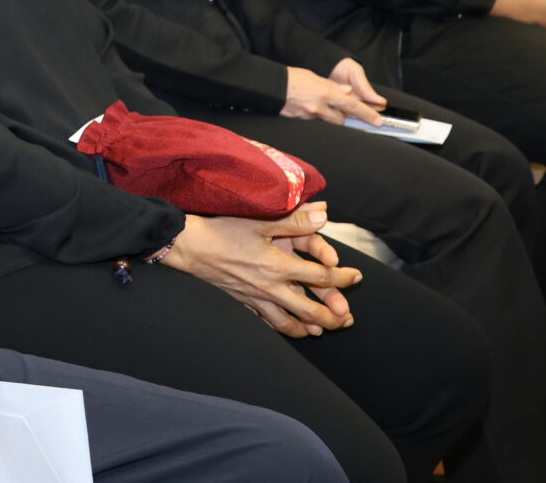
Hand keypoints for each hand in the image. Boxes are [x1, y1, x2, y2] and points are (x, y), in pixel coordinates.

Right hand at [165, 205, 360, 338]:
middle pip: (310, 310)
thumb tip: (324, 215)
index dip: (342, 278)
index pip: (321, 277)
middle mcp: (271, 287)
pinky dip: (281, 328)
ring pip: (288, 323)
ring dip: (309, 328)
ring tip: (321, 331)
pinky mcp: (242, 301)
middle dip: (332, 316)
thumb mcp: (261, 220)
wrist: (190, 245)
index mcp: (279, 266)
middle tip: (347, 318)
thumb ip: (295, 219)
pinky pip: (266, 321)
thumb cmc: (224, 229)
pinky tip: (288, 329)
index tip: (355, 277)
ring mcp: (256, 298)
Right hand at [281, 65, 382, 125]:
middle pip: (341, 119)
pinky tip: (305, 106)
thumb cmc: (290, 77)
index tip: (378, 121)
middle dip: (342, 115)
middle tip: (337, 106)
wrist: (267, 85)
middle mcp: (320, 107)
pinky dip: (314, 115)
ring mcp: (309, 116)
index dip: (367, 114)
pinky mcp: (300, 121)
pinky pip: (313, 121)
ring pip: (327, 121)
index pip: (353, 106)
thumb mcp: (314, 76)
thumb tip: (347, 91)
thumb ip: (332, 85)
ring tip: (316, 103)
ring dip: (328, 115)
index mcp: (326, 93)